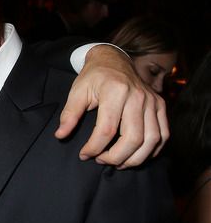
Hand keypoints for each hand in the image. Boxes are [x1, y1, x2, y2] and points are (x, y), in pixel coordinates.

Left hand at [55, 44, 168, 167]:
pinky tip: (137, 155)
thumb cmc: (94, 77)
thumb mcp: (77, 91)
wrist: (114, 60)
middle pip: (133, 138)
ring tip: (118, 163)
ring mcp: (152, 101)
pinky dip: (153, 150)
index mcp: (115, 91)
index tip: (84, 155)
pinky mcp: (160, 105)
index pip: (107, 130)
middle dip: (115, 157)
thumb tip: (60, 135)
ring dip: (135, 158)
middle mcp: (138, 96)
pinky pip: (163, 134)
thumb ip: (69, 114)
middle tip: (101, 161)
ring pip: (151, 140)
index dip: (94, 148)